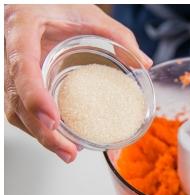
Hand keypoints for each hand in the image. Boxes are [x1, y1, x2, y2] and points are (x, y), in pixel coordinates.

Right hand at [4, 4, 151, 161]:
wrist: (35, 4)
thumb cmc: (56, 4)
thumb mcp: (89, 13)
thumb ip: (117, 35)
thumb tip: (143, 62)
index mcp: (21, 29)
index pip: (22, 66)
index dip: (34, 96)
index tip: (52, 118)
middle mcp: (10, 51)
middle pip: (16, 98)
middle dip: (42, 130)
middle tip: (68, 150)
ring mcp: (9, 69)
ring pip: (14, 108)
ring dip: (39, 135)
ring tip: (68, 152)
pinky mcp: (16, 81)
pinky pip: (18, 108)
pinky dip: (36, 127)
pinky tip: (57, 139)